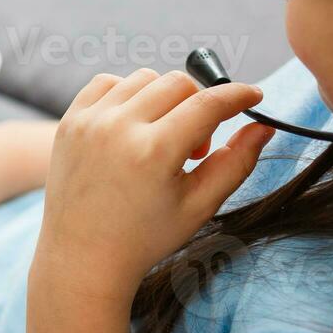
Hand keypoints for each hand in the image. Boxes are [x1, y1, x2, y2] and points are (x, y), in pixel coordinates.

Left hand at [35, 69, 273, 299]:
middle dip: (198, 105)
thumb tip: (263, 124)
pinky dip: (127, 95)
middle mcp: (117, 128)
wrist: (82, 255)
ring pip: (144, 78)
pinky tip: (133, 127)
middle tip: (193, 148)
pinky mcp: (69, 121)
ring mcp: (88, 122)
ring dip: (163, 99)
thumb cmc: (145, 236)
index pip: (208, 103)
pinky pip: (106, 83)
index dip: (237, 94)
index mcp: (153, 152)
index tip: (253, 95)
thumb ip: (237, 162)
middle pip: (178, 83)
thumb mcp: (200, 205)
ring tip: (161, 140)